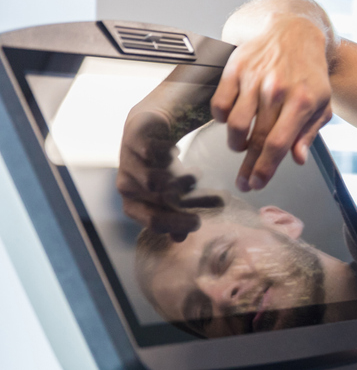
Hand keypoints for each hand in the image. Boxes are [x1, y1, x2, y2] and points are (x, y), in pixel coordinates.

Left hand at [116, 108, 221, 238]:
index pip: (153, 222)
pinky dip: (168, 154)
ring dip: (181, 179)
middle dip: (191, 202)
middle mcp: (126, 188)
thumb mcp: (172, 194)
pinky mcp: (132, 142)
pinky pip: (151, 152)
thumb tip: (180, 239)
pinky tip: (178, 152)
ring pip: (154, 180)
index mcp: (133, 205)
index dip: (177, 224)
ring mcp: (127, 164)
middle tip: (217, 199)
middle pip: (158, 202)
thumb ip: (175, 215)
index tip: (200, 222)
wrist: (146, 130)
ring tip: (197, 175)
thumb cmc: (161, 167)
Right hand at [212, 0, 334, 191]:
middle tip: (243, 182)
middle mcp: (277, 90)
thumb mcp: (321, 103)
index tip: (257, 183)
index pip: (278, 144)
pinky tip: (230, 120)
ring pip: (234, 124)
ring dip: (235, 143)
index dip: (265, 168)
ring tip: (241, 146)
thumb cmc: (309, 72)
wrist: (294, 31)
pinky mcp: (235, 68)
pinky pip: (219, 103)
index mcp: (302, 101)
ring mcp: (254, 78)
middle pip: (256, 139)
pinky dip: (221, 118)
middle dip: (248, 166)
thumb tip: (297, 159)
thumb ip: (309, 133)